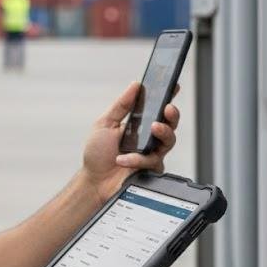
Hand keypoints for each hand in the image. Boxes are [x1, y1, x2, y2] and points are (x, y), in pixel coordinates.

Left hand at [81, 82, 180, 201]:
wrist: (94, 182)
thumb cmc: (97, 155)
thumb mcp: (105, 124)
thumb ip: (121, 105)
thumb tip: (135, 84)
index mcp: (139, 125)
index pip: (156, 109)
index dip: (167, 97)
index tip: (173, 86)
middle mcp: (148, 139)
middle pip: (170, 124)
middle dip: (173, 115)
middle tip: (168, 109)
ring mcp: (152, 154)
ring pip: (169, 142)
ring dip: (163, 133)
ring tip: (154, 128)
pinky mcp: (152, 170)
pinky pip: (153, 161)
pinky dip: (137, 159)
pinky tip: (123, 159)